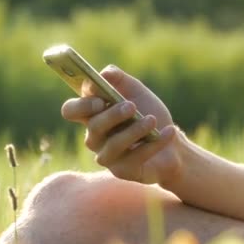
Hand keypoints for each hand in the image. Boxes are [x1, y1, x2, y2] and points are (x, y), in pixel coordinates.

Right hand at [61, 65, 183, 184]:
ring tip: (152, 120)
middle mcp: (94, 137)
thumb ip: (120, 80)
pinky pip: (135, 158)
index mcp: (92, 114)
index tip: (100, 99)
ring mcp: (106, 156)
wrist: (173, 144)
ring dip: (135, 130)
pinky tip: (168, 132)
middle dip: (113, 115)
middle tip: (131, 106)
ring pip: (114, 144)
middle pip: (93, 127)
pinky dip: (154, 143)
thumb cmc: (149, 114)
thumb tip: (105, 73)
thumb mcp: (137, 92)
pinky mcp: (122, 171)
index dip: (81, 105)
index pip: (71, 110)